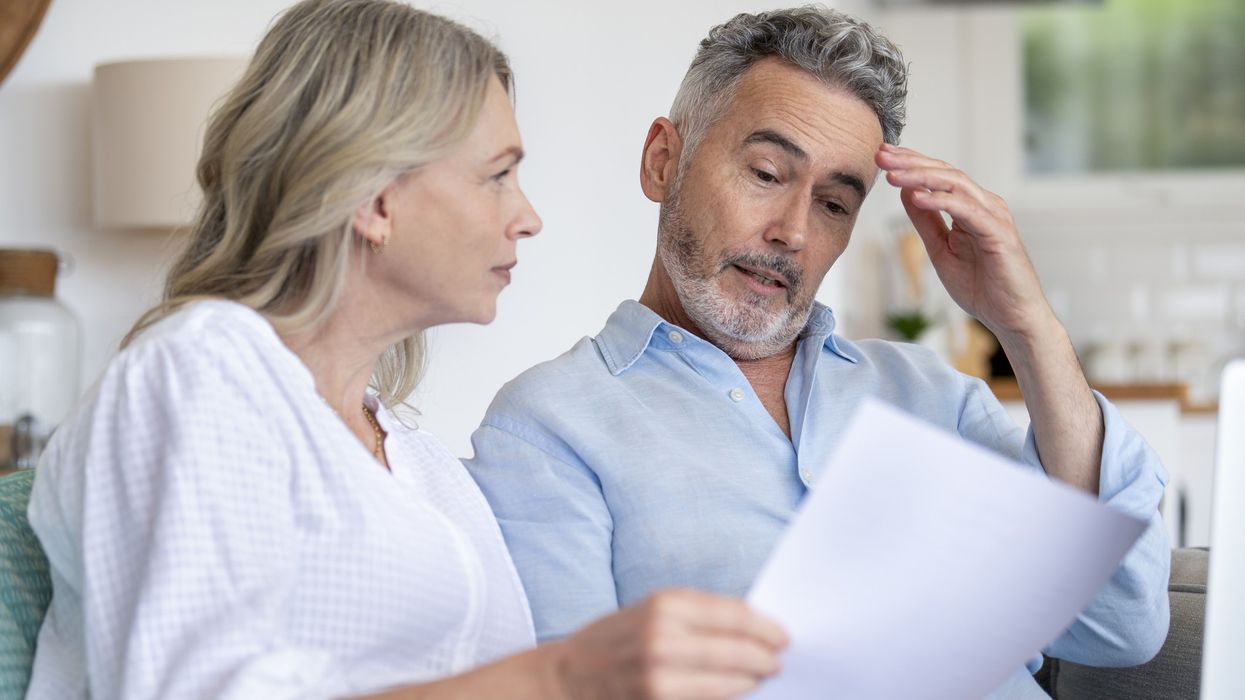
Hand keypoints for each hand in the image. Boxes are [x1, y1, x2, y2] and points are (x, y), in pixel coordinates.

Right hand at [546, 589, 787, 699]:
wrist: (567, 677)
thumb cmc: (614, 641)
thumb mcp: (650, 609)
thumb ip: (696, 615)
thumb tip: (751, 625)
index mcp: (665, 603)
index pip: (735, 614)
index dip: (766, 627)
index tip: (782, 635)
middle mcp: (663, 636)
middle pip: (738, 648)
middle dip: (765, 657)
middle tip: (778, 660)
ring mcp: (660, 674)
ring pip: (729, 679)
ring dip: (752, 679)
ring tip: (762, 676)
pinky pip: (710, 699)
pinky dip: (729, 694)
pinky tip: (738, 689)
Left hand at [875, 143, 1056, 342]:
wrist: (1012, 317)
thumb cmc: (981, 286)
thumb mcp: (941, 250)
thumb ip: (926, 222)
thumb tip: (906, 193)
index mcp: (971, 207)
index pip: (939, 176)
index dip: (911, 163)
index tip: (882, 156)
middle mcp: (985, 205)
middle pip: (945, 173)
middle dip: (911, 162)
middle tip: (882, 155)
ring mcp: (994, 216)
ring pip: (955, 185)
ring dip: (921, 177)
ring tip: (893, 175)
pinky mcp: (999, 234)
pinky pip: (967, 211)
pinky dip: (942, 202)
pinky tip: (918, 198)